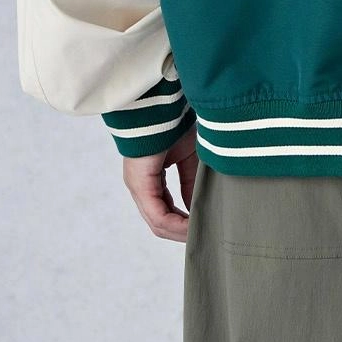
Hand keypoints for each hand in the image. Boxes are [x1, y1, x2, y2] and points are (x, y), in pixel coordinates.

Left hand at [122, 123, 198, 240]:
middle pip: (160, 222)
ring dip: (179, 231)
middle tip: (203, 236)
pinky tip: (191, 226)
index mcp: (149, 180)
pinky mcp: (139, 185)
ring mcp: (137, 187)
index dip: (184, 222)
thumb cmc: (174, 125)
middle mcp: (140, 187)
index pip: (164, 210)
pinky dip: (175, 223)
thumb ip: (191, 183)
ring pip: (157, 223)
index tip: (203, 226)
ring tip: (200, 234)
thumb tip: (197, 207)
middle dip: (182, 232)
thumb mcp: (188, 159)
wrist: (161, 106)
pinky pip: (157, 215)